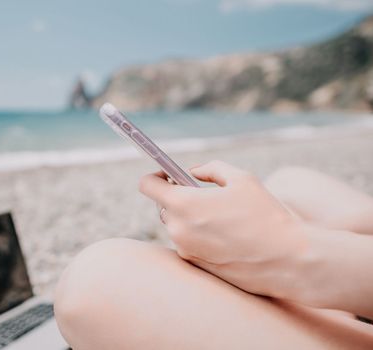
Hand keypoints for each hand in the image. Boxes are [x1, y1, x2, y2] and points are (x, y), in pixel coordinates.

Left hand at [139, 161, 306, 296]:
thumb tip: (191, 171)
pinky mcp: (195, 265)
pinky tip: (226, 234)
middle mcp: (177, 229)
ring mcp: (185, 249)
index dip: (155, 175)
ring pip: (176, 224)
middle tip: (203, 193)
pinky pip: (187, 242)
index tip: (167, 173)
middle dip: (178, 195)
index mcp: (184, 204)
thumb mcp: (241, 178)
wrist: (287, 260)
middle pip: (163, 205)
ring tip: (221, 215)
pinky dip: (198, 234)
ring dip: (189, 216)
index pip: (147, 185)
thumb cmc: (266, 215)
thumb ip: (210, 168)